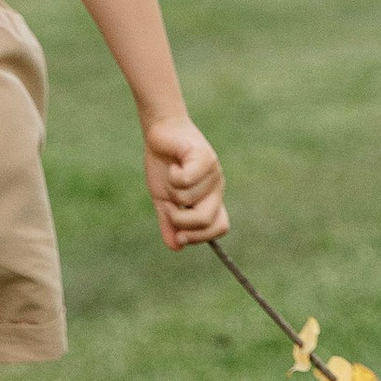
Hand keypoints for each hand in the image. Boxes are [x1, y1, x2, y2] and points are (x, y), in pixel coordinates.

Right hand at [144, 110, 226, 251]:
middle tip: (170, 206)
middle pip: (206, 219)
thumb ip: (169, 222)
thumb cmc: (164, 164)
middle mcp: (217, 187)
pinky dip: (173, 176)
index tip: (180, 235)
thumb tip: (176, 247)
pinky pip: (187, 179)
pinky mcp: (204, 156)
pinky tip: (173, 164)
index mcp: (211, 199)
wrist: (161, 133)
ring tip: (171, 174)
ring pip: (189, 198)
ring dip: (172, 191)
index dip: (200, 237)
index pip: (220, 227)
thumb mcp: (163, 199)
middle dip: (181, 219)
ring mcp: (213, 171)